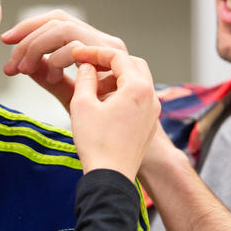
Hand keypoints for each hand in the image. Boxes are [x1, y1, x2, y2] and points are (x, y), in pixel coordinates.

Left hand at [1, 9, 126, 110]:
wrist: (128, 137)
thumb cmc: (104, 120)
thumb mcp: (70, 95)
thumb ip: (50, 77)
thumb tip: (27, 65)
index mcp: (89, 45)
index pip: (56, 21)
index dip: (29, 27)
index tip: (7, 42)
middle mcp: (100, 40)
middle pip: (58, 19)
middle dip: (27, 37)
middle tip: (12, 63)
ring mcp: (107, 46)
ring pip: (64, 28)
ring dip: (38, 47)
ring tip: (25, 69)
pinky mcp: (112, 56)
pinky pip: (76, 46)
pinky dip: (57, 59)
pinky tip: (52, 77)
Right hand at [68, 45, 159, 181]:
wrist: (111, 178)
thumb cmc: (97, 143)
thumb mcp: (82, 105)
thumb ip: (84, 78)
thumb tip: (87, 67)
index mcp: (138, 88)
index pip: (118, 56)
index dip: (95, 52)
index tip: (77, 55)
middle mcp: (151, 97)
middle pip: (133, 65)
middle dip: (110, 62)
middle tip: (88, 65)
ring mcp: (153, 112)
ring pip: (137, 82)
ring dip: (116, 78)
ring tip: (93, 86)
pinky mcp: (148, 125)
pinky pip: (138, 99)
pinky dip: (122, 93)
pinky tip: (103, 104)